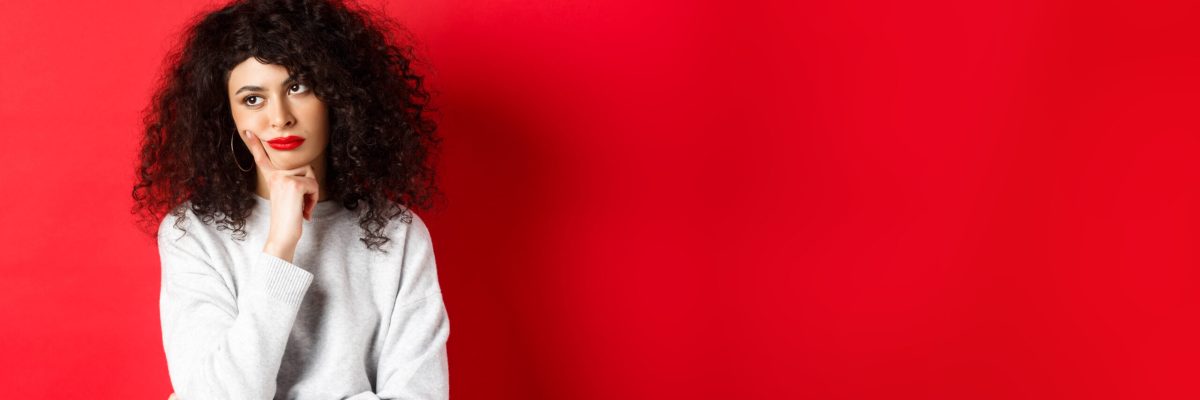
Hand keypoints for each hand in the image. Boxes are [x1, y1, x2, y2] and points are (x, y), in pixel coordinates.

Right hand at [238, 129, 318, 262]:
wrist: (283, 236)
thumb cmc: (289, 219)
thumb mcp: (290, 198)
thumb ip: (294, 183)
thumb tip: (308, 171)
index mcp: (272, 178)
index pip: (263, 159)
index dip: (255, 145)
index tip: (248, 131)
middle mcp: (275, 176)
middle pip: (305, 168)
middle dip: (310, 185)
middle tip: (302, 203)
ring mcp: (284, 179)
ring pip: (311, 177)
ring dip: (312, 194)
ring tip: (302, 207)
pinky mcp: (294, 185)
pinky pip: (314, 185)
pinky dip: (314, 199)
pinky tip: (304, 211)